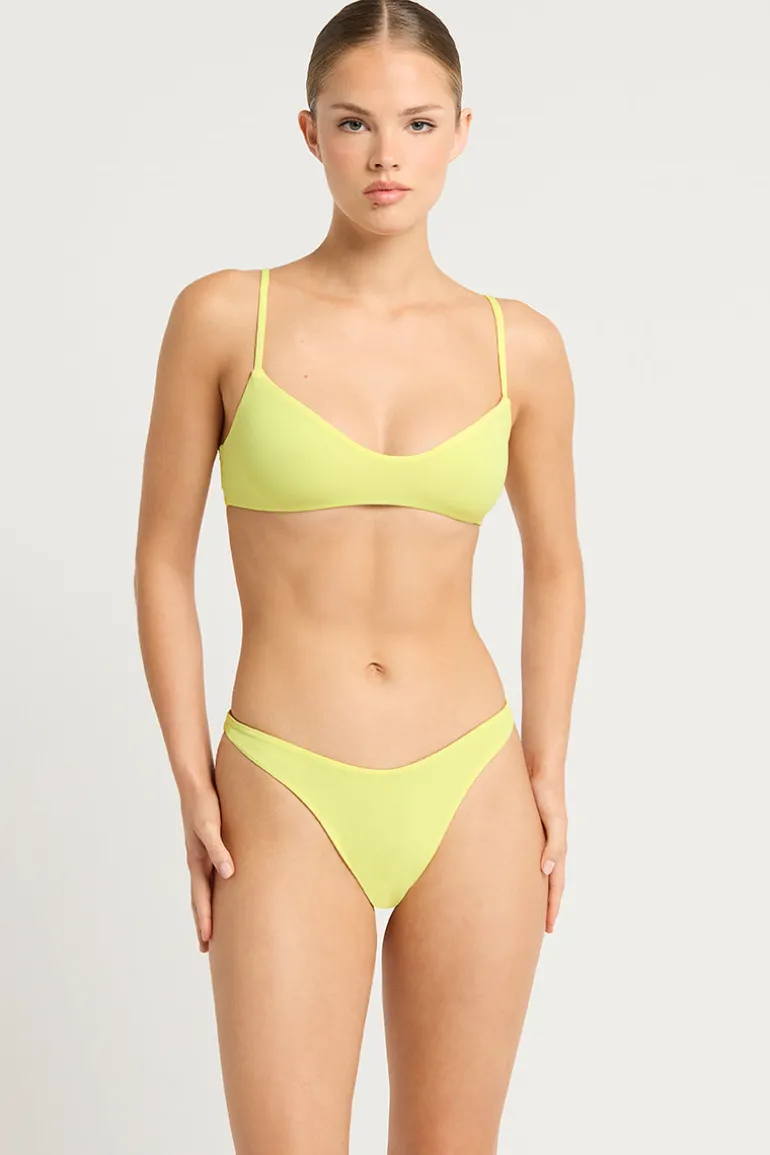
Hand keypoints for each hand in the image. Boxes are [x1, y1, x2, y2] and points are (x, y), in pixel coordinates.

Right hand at [179, 785, 234, 952]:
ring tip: (212, 926)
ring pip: (204, 888)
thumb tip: (229, 874)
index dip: (204, 920)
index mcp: (197, 861)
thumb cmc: (204, 805)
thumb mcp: (210, 828)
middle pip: (199, 899)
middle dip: (202, 922)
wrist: (196, 784)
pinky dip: (214, 889)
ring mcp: (202, 855)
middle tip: (205, 947)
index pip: (201, 898)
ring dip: (206, 908)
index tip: (206, 941)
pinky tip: (223, 891)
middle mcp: (198, 861)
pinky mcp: (210, 845)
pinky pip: (211, 874)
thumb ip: (218, 850)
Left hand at [529, 775, 566, 933]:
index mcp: (556, 849)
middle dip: (541, 906)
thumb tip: (547, 872)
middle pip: (545, 883)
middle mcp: (546, 847)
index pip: (556, 885)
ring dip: (529, 891)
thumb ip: (554, 844)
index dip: (552, 907)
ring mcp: (535, 839)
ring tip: (517, 909)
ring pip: (532, 872)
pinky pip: (520, 857)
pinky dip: (517, 872)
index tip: (547, 929)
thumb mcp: (554, 819)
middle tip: (532, 929)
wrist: (538, 766)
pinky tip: (503, 876)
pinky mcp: (522, 829)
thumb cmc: (547, 792)